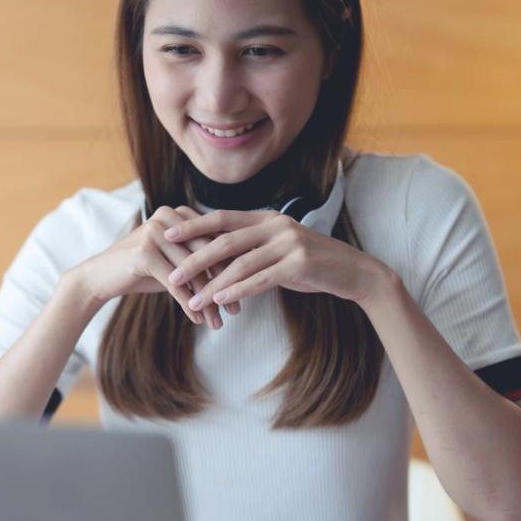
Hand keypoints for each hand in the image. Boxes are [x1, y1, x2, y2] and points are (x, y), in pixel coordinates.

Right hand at [71, 206, 237, 327]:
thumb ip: (200, 257)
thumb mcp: (174, 260)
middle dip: (223, 285)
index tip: (245, 291)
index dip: (232, 266)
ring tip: (217, 322)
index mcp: (179, 212)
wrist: (101, 276)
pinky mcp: (144, 252)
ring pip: (192, 272)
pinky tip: (197, 321)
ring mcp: (155, 232)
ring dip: (207, 301)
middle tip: (236, 311)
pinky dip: (188, 304)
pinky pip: (175, 283)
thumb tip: (238, 273)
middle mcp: (168, 216)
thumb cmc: (142, 270)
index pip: (214, 240)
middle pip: (206, 254)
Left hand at [163, 210, 388, 307]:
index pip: (222, 219)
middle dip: (194, 258)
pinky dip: (237, 291)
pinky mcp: (299, 264)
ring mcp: (289, 243)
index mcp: (267, 218)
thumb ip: (252, 250)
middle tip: (172, 274)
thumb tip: (218, 257)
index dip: (193, 225)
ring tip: (191, 301)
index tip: (166, 233)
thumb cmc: (312, 265)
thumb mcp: (279, 251)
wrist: (354, 273)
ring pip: (240, 264)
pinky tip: (220, 302)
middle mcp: (276, 225)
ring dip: (213, 285)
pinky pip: (261, 279)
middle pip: (225, 240)